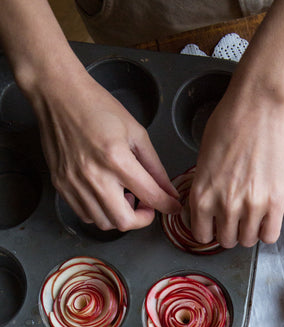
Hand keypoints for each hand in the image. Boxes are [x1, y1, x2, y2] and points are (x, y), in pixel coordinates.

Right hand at [34, 71, 181, 230]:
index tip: (172, 206)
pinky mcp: (61, 185)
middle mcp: (94, 176)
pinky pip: (85, 214)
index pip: (150, 196)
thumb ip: (154, 166)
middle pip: (124, 221)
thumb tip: (169, 191)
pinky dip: (100, 212)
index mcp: (117, 159)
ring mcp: (74, 183)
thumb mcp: (136, 132)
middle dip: (141, 219)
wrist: (58, 94)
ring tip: (123, 195)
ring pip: (104, 222)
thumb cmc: (97, 107)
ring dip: (120, 216)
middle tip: (145, 205)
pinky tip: (105, 195)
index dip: (167, 205)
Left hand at [188, 89, 283, 248]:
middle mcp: (224, 206)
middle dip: (232, 231)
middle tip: (238, 217)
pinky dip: (268, 230)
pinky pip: (270, 236)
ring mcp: (251, 206)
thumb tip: (211, 208)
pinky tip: (267, 217)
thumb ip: (207, 189)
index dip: (211, 230)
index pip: (202, 235)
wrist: (259, 108)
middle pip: (227, 240)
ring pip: (248, 241)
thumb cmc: (230, 124)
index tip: (217, 225)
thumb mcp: (204, 160)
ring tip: (254, 214)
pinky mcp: (275, 203)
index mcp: (202, 196)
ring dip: (250, 231)